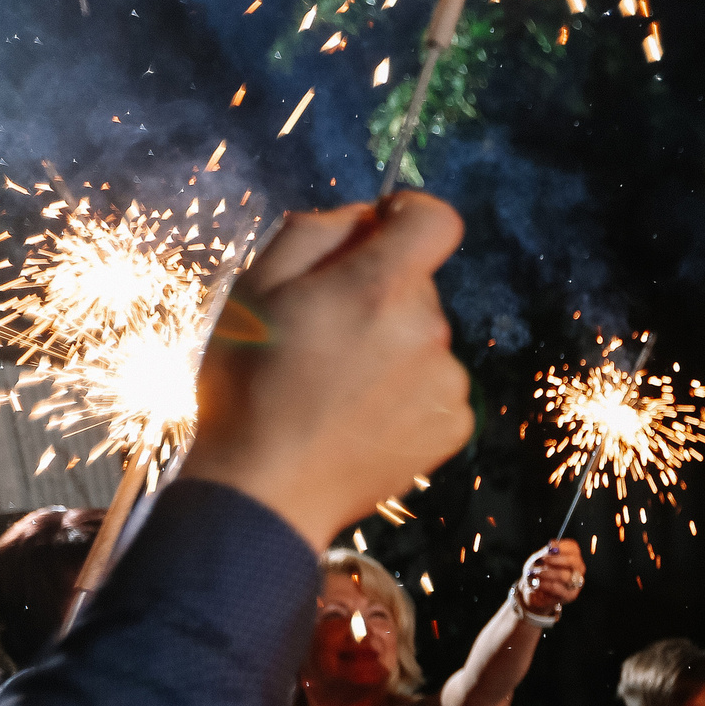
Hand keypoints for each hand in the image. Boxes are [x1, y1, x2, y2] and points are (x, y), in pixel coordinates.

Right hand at [181, 193, 472, 548]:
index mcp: (377, 288)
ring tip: (335, 384)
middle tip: (323, 333)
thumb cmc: (249, 387)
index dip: (409, 216)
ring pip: (425, 338)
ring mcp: (447, 382)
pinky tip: (359, 415)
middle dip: (378, 293)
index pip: (437, 221)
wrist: (267, 490)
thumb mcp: (256, 287)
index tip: (382, 229)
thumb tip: (367, 215)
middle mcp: (427, 331)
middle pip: (419, 286)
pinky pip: (435, 386)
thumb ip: (317, 233)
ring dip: (391, 346)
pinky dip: (405, 392)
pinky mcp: (455, 425)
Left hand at [517, 540, 583, 617]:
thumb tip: (551, 547)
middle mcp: (578, 569)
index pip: (573, 548)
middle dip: (556, 559)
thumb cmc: (539, 572)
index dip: (562, 546)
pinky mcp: (570, 595)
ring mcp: (576, 583)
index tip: (550, 546)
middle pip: (573, 561)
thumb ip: (547, 553)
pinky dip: (545, 584)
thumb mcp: (540, 558)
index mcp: (573, 557)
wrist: (534, 590)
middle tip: (542, 560)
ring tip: (536, 573)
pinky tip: (538, 583)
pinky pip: (558, 588)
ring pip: (565, 575)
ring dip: (547, 573)